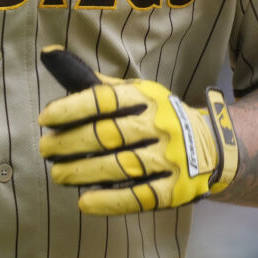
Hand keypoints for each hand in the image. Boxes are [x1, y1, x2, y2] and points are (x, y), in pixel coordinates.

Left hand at [37, 47, 239, 214]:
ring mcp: (172, 157)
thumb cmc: (155, 117)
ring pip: (123, 166)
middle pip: (110, 134)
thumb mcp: (132, 93)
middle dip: (72, 143)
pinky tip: (85, 203)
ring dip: (85, 172)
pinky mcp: (177, 188)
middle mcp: (162, 124)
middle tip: (45, 150)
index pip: (106, 99)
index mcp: (147, 97)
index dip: (72, 107)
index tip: (44, 119)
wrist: (212, 147)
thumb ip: (91, 82)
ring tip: (58, 175)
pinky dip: (111, 201)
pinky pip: (141, 196)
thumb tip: (49, 55)